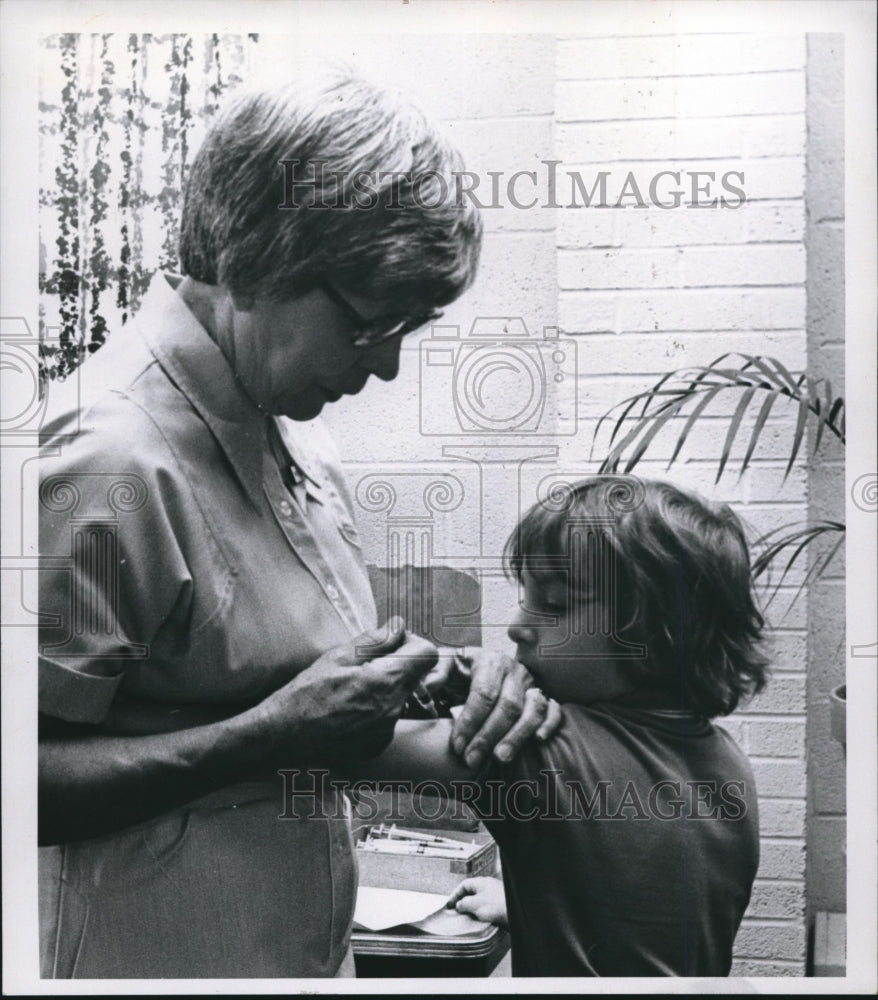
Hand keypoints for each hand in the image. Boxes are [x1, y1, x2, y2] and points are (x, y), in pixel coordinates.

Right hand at [254, 617, 437, 764]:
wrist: (281, 736)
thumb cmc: (305, 694)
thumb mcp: (339, 656)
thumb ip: (376, 640)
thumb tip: (399, 627)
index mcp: (386, 683)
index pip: (427, 654)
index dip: (412, 642)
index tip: (393, 643)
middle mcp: (393, 711)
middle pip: (416, 675)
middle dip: (399, 663)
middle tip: (367, 661)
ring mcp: (386, 732)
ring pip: (402, 696)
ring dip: (386, 686)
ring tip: (352, 686)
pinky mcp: (377, 745)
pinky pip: (388, 717)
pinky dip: (376, 708)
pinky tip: (349, 707)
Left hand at [446, 649, 563, 768]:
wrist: (478, 669)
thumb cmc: (459, 671)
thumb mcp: (445, 665)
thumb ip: (436, 671)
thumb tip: (430, 685)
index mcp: (490, 660)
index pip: (483, 693)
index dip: (470, 721)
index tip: (457, 746)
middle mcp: (515, 670)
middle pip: (508, 705)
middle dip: (489, 735)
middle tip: (471, 759)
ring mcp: (532, 683)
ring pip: (533, 709)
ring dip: (518, 736)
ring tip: (500, 758)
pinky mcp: (543, 696)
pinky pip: (554, 710)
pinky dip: (550, 724)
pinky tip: (538, 741)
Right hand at [446, 877, 507, 926]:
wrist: (514, 914)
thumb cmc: (496, 905)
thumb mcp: (474, 904)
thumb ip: (463, 903)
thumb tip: (459, 905)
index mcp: (481, 882)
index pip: (464, 885)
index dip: (455, 894)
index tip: (449, 904)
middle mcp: (488, 887)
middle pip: (471, 893)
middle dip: (463, 903)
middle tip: (457, 912)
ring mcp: (495, 896)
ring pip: (479, 902)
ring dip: (472, 910)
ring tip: (467, 918)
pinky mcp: (499, 906)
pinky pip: (486, 909)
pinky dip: (480, 914)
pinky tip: (479, 921)